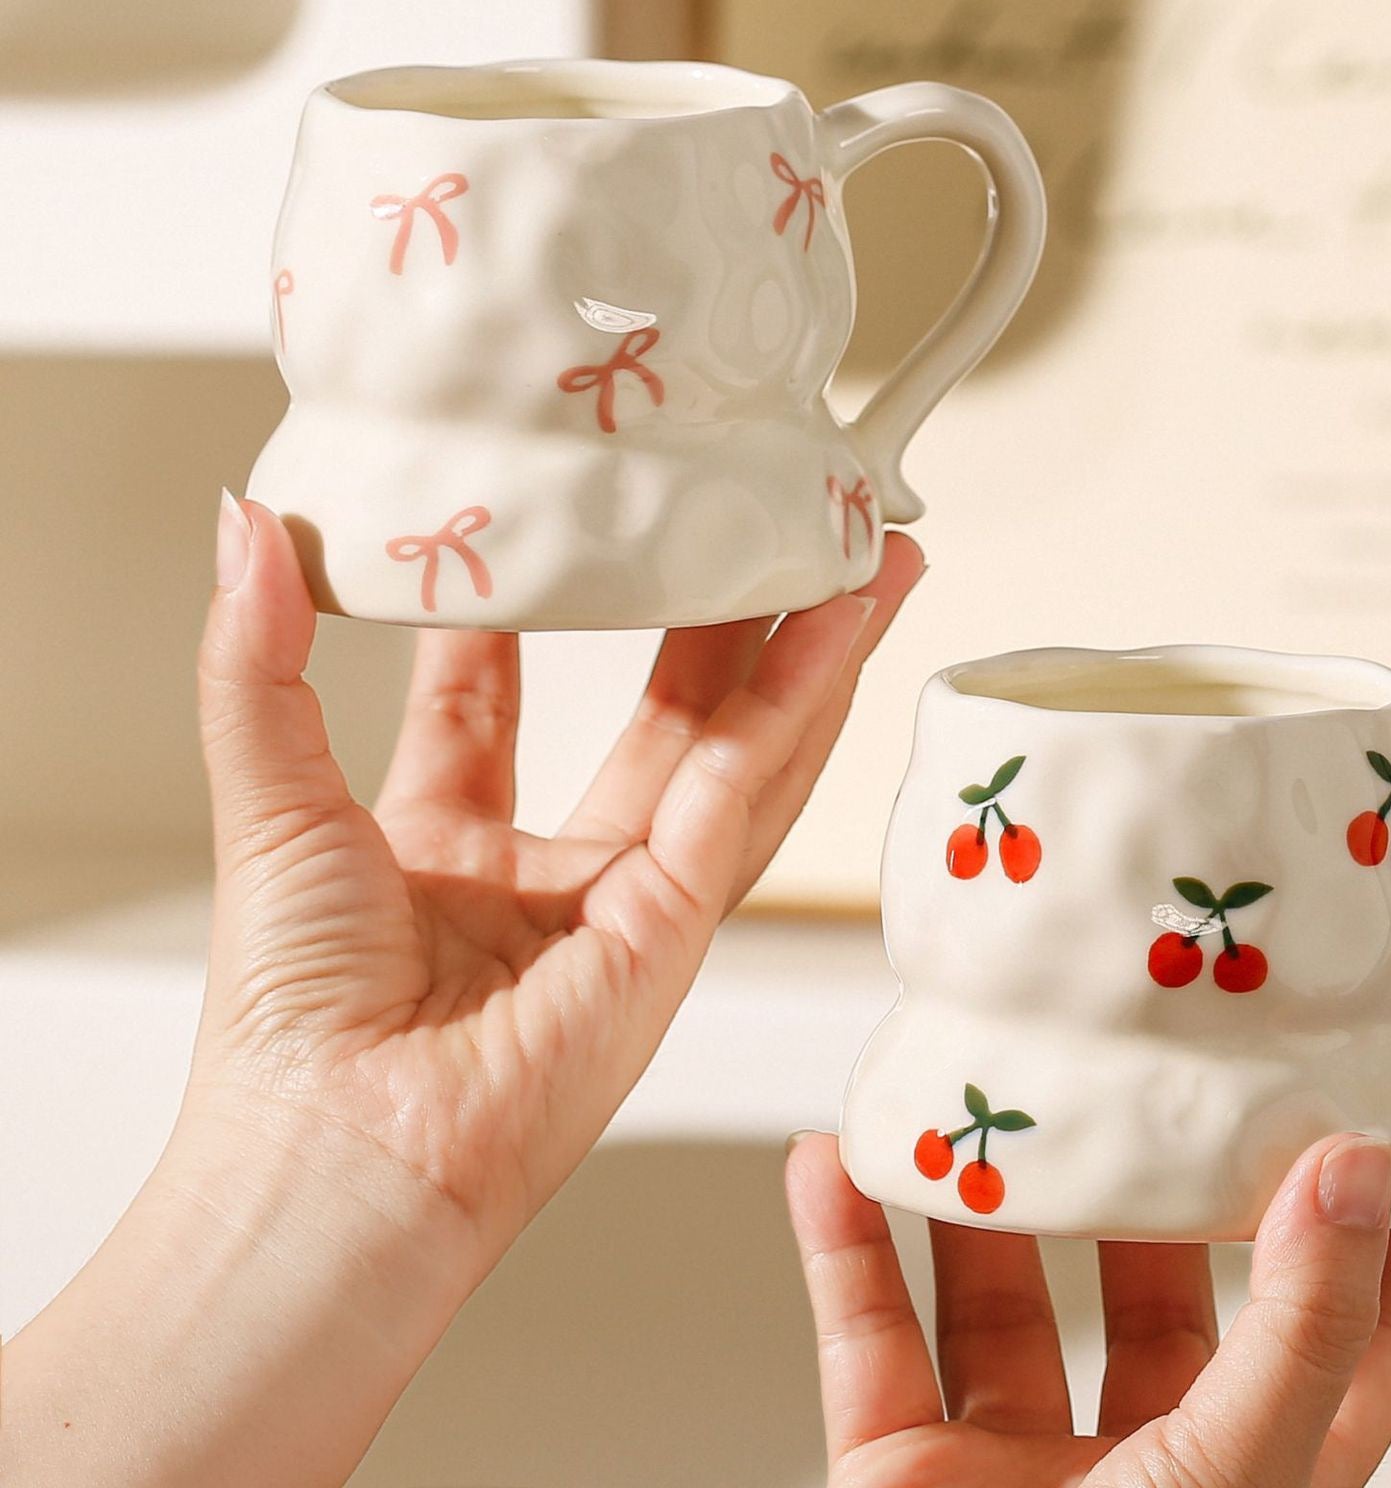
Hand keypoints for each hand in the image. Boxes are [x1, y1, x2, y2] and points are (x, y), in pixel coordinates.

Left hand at [186, 497, 919, 1248]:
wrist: (335, 1161)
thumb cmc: (289, 1026)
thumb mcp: (268, 801)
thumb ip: (257, 660)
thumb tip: (246, 524)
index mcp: (446, 848)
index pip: (496, 698)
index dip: (523, 612)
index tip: (548, 520)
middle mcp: (552, 876)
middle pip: (661, 719)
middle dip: (720, 623)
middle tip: (763, 530)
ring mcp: (630, 904)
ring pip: (737, 752)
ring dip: (803, 655)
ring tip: (852, 561)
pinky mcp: (678, 930)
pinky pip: (742, 797)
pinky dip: (796, 711)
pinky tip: (836, 631)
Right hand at [786, 1131, 1390, 1487]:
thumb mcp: (1242, 1473)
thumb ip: (1302, 1325)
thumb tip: (1359, 1172)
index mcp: (1257, 1476)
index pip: (1349, 1328)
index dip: (1387, 1227)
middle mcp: (1142, 1464)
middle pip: (1156, 1285)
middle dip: (1148, 1174)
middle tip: (1153, 1061)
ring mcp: (1016, 1466)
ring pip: (1002, 1292)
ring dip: (982, 1193)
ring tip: (989, 1088)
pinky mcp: (901, 1472)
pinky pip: (869, 1334)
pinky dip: (844, 1246)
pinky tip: (837, 1163)